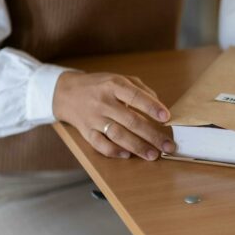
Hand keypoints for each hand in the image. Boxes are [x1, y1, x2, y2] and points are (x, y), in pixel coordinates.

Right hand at [53, 71, 175, 160]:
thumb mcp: (119, 79)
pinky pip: (100, 144)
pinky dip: (113, 151)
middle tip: (168, 146)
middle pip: (130, 121)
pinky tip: (128, 155)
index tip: (167, 118)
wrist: (66, 92)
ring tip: (153, 154)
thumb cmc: (99, 86)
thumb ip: (140, 90)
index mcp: (113, 85)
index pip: (135, 96)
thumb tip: (159, 106)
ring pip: (117, 135)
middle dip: (152, 135)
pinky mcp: (86, 131)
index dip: (152, 107)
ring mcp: (94, 118)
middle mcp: (103, 102)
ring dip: (137, 147)